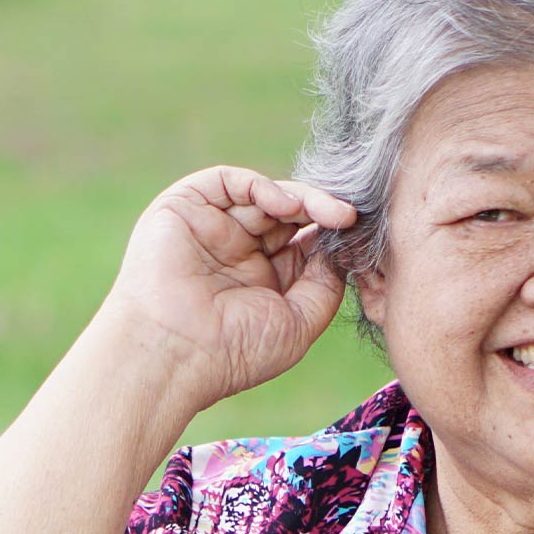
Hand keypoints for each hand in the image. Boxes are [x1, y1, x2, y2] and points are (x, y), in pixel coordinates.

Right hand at [101, 165, 356, 409]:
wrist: (173, 352)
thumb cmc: (233, 350)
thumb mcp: (299, 322)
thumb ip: (326, 283)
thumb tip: (340, 248)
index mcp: (262, 280)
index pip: (305, 242)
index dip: (332, 234)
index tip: (359, 235)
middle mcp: (238, 251)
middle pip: (290, 215)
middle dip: (323, 212)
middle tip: (349, 217)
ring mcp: (213, 228)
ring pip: (265, 195)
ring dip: (301, 199)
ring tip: (326, 213)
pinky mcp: (186, 207)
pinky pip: (230, 181)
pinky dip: (262, 186)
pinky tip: (285, 206)